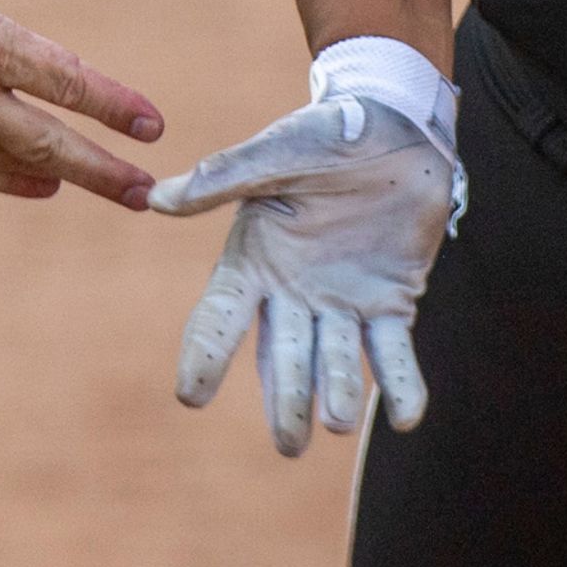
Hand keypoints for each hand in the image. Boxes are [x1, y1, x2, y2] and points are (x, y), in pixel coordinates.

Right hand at [0, 0, 163, 206]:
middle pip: (52, 144)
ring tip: (103, 191)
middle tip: (148, 192)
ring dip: (63, 180)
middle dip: (105, 170)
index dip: (115, 105)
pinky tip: (34, 186)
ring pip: (13, 165)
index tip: (153, 125)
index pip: (68, 82)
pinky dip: (6, 182)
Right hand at [153, 50, 456, 454]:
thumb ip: (223, 177)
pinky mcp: (391, 301)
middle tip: (290, 443)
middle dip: (286, 400)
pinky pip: (393, 353)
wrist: (396, 123)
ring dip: (338, 394)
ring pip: (335, 362)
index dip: (205, 354)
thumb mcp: (276, 152)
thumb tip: (159, 199)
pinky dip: (402, 386)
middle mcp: (292, 292)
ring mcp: (342, 301)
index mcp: (254, 259)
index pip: (220, 317)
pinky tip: (407, 417)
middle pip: (283, 357)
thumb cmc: (327, 132)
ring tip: (337, 424)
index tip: (191, 395)